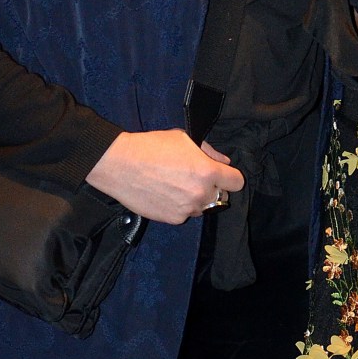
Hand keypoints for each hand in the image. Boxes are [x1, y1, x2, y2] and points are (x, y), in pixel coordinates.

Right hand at [86, 130, 243, 224]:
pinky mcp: (173, 219)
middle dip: (212, 188)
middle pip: (221, 197)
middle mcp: (201, 194)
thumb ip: (209, 151)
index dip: (230, 177)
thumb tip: (224, 161)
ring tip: (175, 184)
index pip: (237, 183)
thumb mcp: (184, 139)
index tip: (222, 175)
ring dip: (195, 199)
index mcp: (208, 172)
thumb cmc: (151, 147)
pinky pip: (184, 214)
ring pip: (202, 207)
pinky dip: (179, 207)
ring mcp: (187, 209)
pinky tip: (164, 193)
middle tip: (193, 177)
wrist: (120, 165)